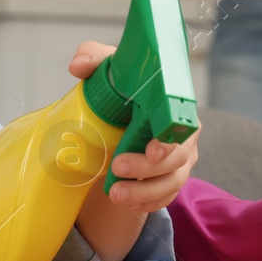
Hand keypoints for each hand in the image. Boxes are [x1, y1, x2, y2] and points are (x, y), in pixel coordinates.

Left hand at [68, 42, 198, 213]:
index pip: (182, 125)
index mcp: (173, 106)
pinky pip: (165, 197)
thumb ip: (93, 57)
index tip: (151, 149)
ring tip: (115, 194)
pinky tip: (128, 203)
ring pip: (172, 183)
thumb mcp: (107, 68)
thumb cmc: (120, 86)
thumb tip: (78, 66)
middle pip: (177, 159)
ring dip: (144, 192)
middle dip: (148, 169)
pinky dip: (147, 202)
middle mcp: (183, 135)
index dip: (170, 140)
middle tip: (117, 168)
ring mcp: (178, 160)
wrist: (118, 112)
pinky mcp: (167, 179)